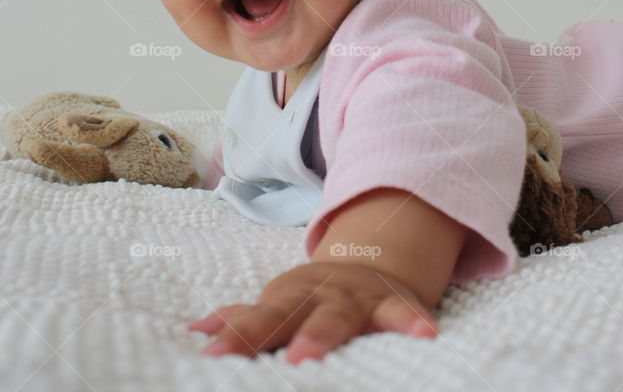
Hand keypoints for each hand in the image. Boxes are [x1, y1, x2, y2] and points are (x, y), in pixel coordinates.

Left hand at [187, 261, 438, 363]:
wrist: (367, 262)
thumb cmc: (312, 298)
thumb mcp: (280, 302)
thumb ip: (245, 319)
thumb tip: (197, 332)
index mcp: (287, 300)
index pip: (256, 319)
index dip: (236, 336)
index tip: (212, 354)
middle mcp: (317, 298)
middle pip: (291, 316)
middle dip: (272, 334)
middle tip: (255, 357)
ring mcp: (353, 300)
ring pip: (339, 318)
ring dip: (323, 336)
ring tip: (307, 359)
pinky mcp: (390, 303)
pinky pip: (402, 312)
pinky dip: (412, 321)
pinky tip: (426, 334)